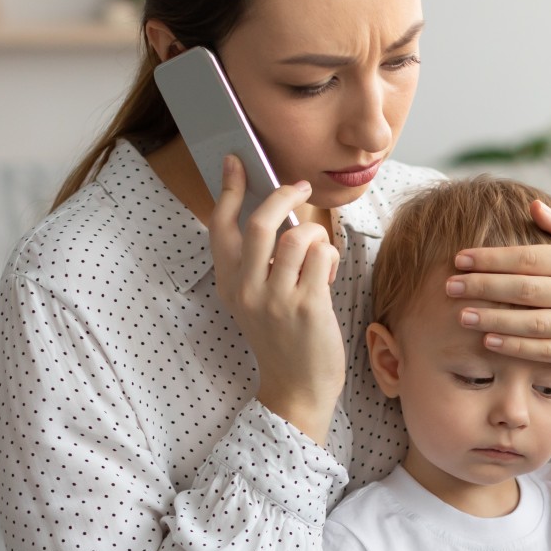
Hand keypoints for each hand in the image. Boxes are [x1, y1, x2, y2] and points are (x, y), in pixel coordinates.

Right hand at [207, 154, 343, 440]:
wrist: (298, 388)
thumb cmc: (285, 337)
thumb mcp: (258, 300)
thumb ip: (261, 263)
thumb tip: (280, 213)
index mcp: (229, 284)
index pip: (221, 227)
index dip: (228, 189)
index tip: (236, 162)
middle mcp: (246, 289)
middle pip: (261, 222)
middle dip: (283, 195)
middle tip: (299, 187)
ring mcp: (275, 298)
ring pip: (297, 236)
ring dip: (315, 235)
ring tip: (318, 254)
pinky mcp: (306, 305)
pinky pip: (320, 255)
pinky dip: (328, 256)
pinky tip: (327, 273)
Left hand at [447, 199, 550, 395]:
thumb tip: (532, 207)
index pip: (530, 258)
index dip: (492, 258)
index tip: (460, 259)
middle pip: (525, 289)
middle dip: (483, 286)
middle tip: (449, 285)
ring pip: (532, 322)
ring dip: (493, 319)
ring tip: (461, 314)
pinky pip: (545, 350)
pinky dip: (515, 346)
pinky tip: (489, 340)